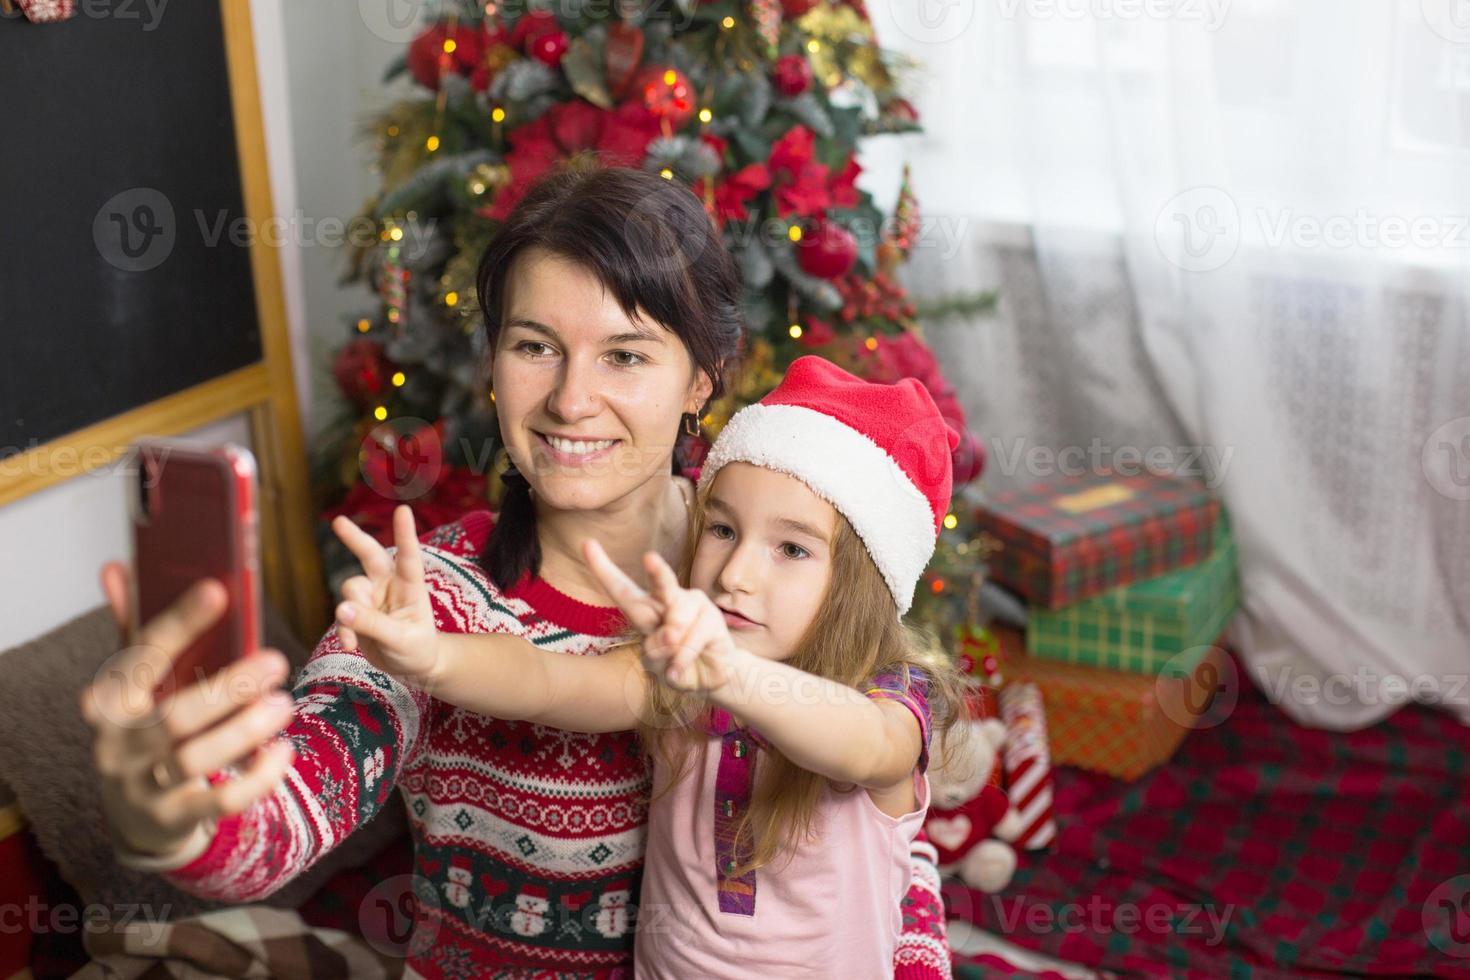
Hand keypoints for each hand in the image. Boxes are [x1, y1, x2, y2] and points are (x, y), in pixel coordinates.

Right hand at [81, 563, 295, 859]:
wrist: (136, 812)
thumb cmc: (147, 727)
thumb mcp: (139, 683)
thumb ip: (136, 630)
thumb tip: (119, 567)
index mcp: (111, 698)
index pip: (142, 654)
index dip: (181, 622)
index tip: (219, 590)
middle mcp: (119, 742)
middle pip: (173, 714)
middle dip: (228, 686)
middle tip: (277, 661)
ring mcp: (143, 784)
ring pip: (195, 758)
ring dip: (244, 730)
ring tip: (285, 704)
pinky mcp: (174, 817)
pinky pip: (220, 800)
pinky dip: (256, 777)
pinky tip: (283, 752)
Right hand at [330, 505, 441, 688]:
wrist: (412, 667)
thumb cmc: (417, 649)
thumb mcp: (401, 640)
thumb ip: (373, 624)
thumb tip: (342, 609)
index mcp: (411, 586)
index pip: (408, 557)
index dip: (405, 534)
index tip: (403, 510)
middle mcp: (389, 585)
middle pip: (370, 555)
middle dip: (354, 538)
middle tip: (338, 521)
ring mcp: (372, 597)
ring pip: (350, 590)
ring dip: (349, 612)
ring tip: (354, 637)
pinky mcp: (357, 613)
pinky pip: (342, 615)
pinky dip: (343, 630)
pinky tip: (350, 645)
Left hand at [581, 540, 741, 693]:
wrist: (710, 677)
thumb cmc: (675, 665)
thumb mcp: (656, 663)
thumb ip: (656, 651)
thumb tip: (671, 636)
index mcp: (647, 608)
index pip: (622, 588)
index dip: (603, 568)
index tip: (586, 543)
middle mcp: (670, 599)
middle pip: (661, 584)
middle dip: (657, 571)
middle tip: (649, 558)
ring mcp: (694, 605)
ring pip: (677, 624)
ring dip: (670, 649)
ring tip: (672, 663)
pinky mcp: (713, 619)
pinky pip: (693, 641)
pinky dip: (683, 660)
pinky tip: (679, 671)